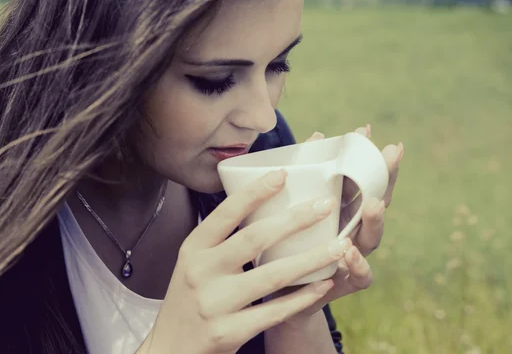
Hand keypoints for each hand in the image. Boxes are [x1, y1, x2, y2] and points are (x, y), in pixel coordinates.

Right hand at [137, 170, 351, 353]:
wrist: (172, 347)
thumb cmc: (191, 296)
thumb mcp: (195, 262)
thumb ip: (222, 240)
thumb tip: (263, 204)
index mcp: (193, 249)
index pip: (225, 214)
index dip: (254, 193)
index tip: (282, 175)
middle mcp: (202, 272)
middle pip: (255, 239)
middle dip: (295, 220)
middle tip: (325, 205)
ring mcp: (215, 304)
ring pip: (272, 276)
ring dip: (311, 259)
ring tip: (339, 246)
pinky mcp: (229, 332)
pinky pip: (275, 311)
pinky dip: (302, 296)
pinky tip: (323, 284)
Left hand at [285, 126, 402, 317]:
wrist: (279, 295)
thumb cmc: (288, 247)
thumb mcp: (293, 209)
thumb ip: (305, 178)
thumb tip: (316, 137)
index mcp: (342, 210)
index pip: (360, 180)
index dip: (364, 155)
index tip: (366, 131)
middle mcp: (353, 230)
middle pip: (377, 202)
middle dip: (386, 177)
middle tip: (392, 152)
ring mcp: (352, 256)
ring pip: (373, 237)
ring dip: (375, 219)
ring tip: (374, 204)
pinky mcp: (345, 283)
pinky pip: (361, 276)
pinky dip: (358, 265)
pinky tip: (350, 252)